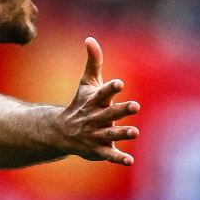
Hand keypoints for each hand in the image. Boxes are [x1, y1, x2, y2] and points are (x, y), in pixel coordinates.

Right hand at [56, 37, 138, 165]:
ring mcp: (95, 135)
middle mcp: (94, 119)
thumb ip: (93, 62)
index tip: (120, 83)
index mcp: (94, 102)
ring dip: (122, 133)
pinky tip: (130, 160)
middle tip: (136, 106)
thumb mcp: (87, 83)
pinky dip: (118, 158)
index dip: (111, 88)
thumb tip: (90, 39)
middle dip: (121, 111)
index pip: (103, 93)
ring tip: (135, 132)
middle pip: (109, 114)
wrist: (63, 132)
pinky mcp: (98, 150)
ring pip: (110, 134)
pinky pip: (109, 155)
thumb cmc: (81, 104)